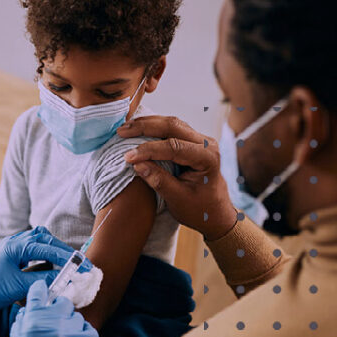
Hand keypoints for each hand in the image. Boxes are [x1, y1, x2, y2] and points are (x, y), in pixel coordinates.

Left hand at [0, 226, 87, 332]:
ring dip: (55, 252)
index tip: (83, 266)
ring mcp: (15, 247)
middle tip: (81, 265)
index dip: (68, 257)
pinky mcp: (14, 255)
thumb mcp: (20, 287)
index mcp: (16, 246)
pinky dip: (46, 257)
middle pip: (47, 239)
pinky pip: (35, 250)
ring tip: (68, 266)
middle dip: (64, 252)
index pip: (48, 248)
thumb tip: (67, 278)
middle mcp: (16, 242)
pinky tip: (51, 268)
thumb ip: (44, 279)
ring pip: (42, 242)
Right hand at [117, 115, 240, 241]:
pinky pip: (172, 128)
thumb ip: (159, 181)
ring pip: (171, 123)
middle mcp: (206, 144)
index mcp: (207, 158)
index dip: (148, 150)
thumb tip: (137, 165)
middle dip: (145, 127)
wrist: (215, 213)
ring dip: (147, 124)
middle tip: (121, 132)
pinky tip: (137, 129)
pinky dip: (153, 127)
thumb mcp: (178, 199)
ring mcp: (201, 140)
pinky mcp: (192, 140)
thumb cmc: (199, 209)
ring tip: (124, 129)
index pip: (174, 147)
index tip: (127, 157)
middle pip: (173, 126)